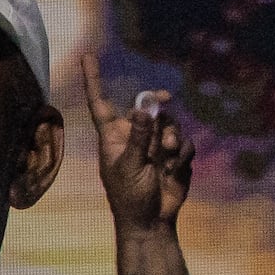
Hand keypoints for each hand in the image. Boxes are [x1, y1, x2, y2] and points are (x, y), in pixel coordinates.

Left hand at [85, 53, 192, 237]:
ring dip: (172, 137)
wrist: (151, 219)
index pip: (100, 103)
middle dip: (158, 107)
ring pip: (170, 124)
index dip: (94, 80)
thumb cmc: (129, 196)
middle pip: (148, 109)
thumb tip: (144, 108)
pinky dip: (183, 154)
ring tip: (166, 156)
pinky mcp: (175, 156)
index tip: (88, 55)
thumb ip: (138, 137)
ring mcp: (155, 145)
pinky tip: (174, 169)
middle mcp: (133, 136)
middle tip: (167, 98)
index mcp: (112, 137)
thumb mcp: (129, 165)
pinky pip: (186, 143)